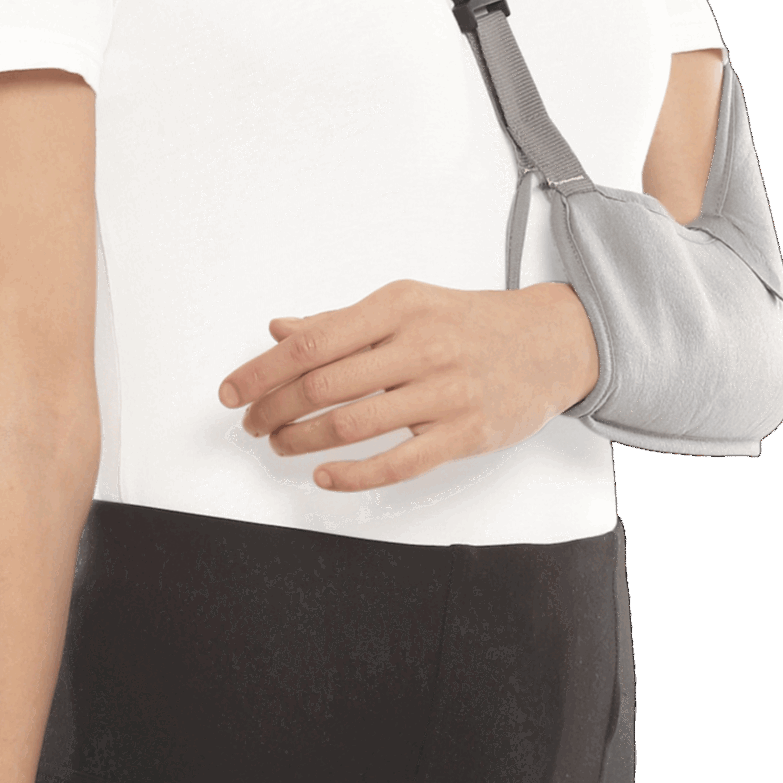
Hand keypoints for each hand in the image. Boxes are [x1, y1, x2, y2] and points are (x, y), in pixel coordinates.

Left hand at [216, 278, 599, 492]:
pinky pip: (398, 463)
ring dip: (302, 441)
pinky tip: (324, 476)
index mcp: (398, 307)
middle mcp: (420, 346)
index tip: (232, 391)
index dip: (262, 371)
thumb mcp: (405, 306)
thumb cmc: (469, 323)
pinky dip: (352, 476)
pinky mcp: (465, 433)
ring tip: (281, 444)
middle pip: (324, 386)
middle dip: (274, 410)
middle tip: (253, 423)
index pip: (312, 342)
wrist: (551, 342)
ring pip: (353, 425)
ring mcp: (445, 392)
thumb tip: (280, 330)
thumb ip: (342, 322)